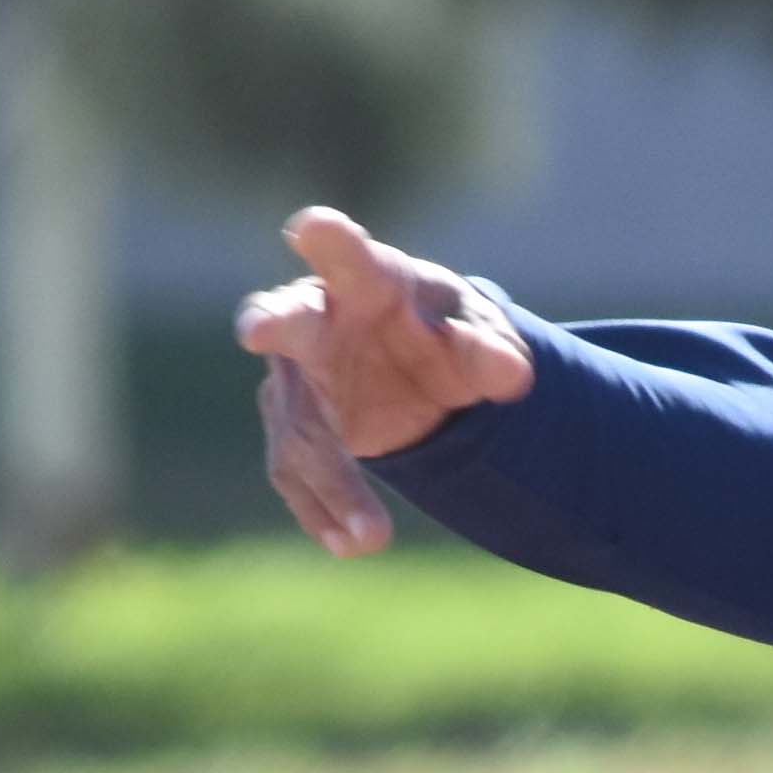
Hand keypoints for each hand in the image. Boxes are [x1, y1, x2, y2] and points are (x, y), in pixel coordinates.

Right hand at [236, 204, 534, 557]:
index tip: (313, 226)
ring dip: (333, 481)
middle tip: (256, 329)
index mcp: (365, 281)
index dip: (330, 241)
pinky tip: (352, 546)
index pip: (346, 255)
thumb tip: (516, 376)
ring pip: (298, 427)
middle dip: (272, 323)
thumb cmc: (442, 333)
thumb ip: (493, 353)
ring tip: (374, 536)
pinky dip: (322, 512)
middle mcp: (315, 321)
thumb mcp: (481, 339)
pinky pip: (294, 474)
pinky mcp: (294, 431)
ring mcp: (295, 378)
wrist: (416, 374)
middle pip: (288, 321)